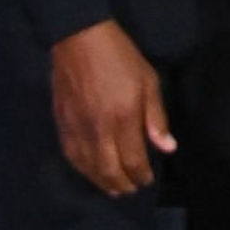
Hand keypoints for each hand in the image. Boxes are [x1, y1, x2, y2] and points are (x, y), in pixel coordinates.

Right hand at [48, 20, 176, 196]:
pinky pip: (72, 156)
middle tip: (131, 189)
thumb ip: (156, 118)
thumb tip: (166, 148)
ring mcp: (78, 130)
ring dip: (101, 182)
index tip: (147, 179)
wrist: (78, 40)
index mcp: (123, 118)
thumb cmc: (120, 57)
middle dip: (122, 184)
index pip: (133, 159)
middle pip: (109, 170)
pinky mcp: (63, 125)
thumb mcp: (148, 81)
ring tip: (113, 189)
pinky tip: (91, 172)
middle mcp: (99, 130)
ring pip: (88, 168)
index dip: (141, 174)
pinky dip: (83, 170)